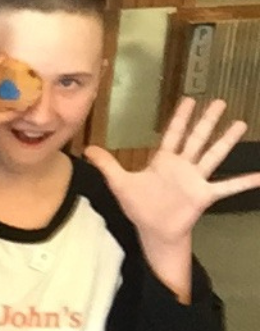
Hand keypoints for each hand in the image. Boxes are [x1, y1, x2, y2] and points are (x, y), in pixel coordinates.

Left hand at [86, 98, 259, 248]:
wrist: (154, 230)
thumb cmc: (140, 206)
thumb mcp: (119, 183)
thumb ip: (107, 165)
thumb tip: (88, 149)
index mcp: (164, 161)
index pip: (173, 133)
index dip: (180, 117)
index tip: (190, 99)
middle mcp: (183, 166)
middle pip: (197, 138)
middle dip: (207, 120)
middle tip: (221, 102)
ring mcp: (196, 180)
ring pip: (213, 156)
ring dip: (226, 141)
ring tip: (241, 124)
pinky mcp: (203, 195)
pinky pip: (227, 187)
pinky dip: (244, 182)